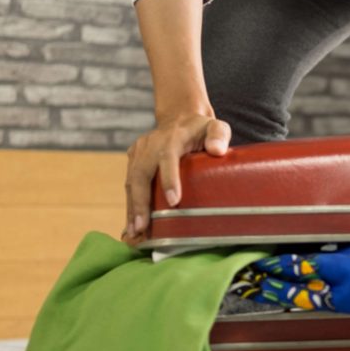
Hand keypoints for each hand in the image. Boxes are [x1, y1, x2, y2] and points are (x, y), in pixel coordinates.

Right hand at [122, 113, 230, 245]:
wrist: (179, 118)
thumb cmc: (201, 129)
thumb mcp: (216, 127)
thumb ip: (219, 135)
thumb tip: (217, 150)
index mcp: (171, 138)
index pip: (167, 158)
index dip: (169, 179)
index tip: (173, 201)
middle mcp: (150, 144)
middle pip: (141, 174)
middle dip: (141, 201)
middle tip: (143, 226)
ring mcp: (138, 152)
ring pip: (131, 182)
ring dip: (132, 208)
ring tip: (134, 231)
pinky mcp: (133, 160)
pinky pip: (130, 184)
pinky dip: (131, 205)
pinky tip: (132, 224)